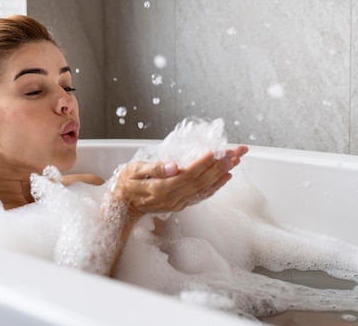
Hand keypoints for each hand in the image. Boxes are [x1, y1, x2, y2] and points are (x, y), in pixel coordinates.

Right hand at [111, 146, 247, 216]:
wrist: (122, 206)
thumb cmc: (125, 184)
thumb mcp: (133, 171)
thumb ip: (154, 168)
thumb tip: (173, 166)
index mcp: (160, 188)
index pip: (188, 174)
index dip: (205, 162)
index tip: (218, 151)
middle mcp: (172, 198)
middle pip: (201, 181)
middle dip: (219, 165)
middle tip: (235, 152)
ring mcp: (178, 203)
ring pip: (204, 188)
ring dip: (221, 174)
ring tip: (235, 160)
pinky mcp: (181, 205)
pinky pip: (201, 196)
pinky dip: (216, 186)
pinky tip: (226, 177)